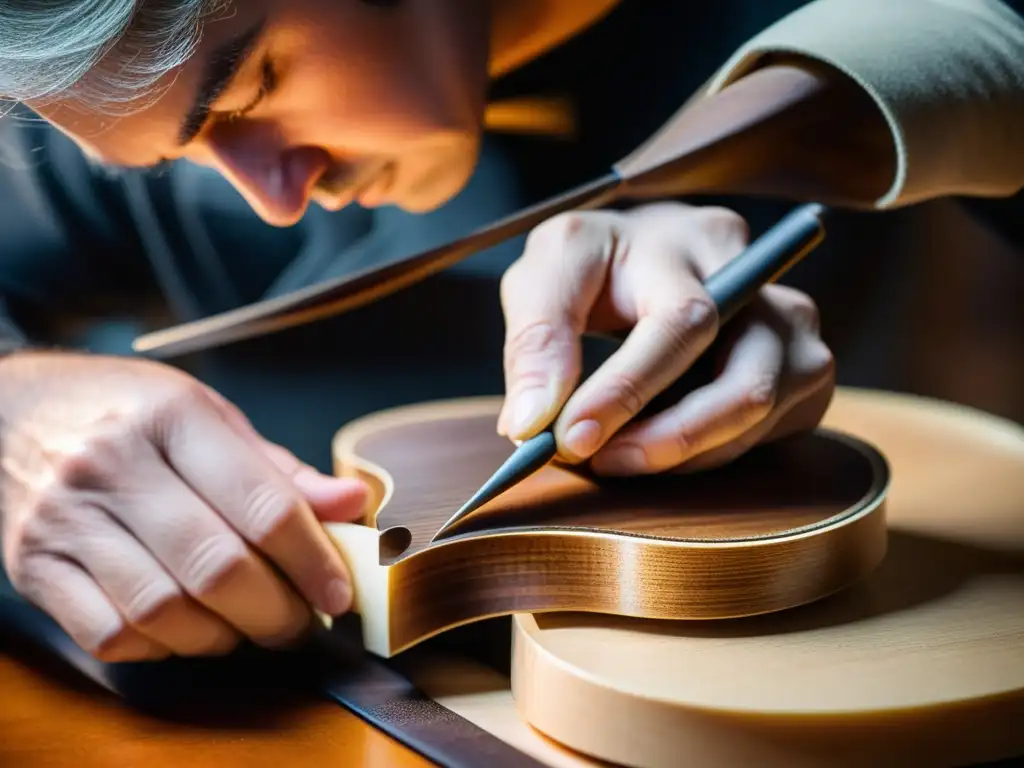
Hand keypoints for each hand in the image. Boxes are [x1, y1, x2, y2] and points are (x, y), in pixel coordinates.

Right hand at [0, 351, 367, 661]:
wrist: (17, 409)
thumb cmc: (132, 412)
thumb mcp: (212, 417)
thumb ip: (280, 471)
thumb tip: (354, 504)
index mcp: (175, 418)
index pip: (263, 506)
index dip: (314, 560)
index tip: (339, 593)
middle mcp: (115, 465)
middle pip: (217, 568)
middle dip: (276, 612)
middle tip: (300, 621)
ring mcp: (68, 519)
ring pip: (164, 611)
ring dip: (223, 636)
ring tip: (246, 625)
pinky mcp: (34, 566)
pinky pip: (110, 635)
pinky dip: (161, 647)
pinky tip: (184, 628)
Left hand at [497, 202, 834, 474]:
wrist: (650, 257)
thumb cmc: (599, 266)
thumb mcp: (549, 275)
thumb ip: (537, 339)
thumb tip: (533, 422)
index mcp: (696, 239)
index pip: (682, 323)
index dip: (628, 390)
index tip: (572, 438)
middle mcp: (762, 278)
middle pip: (746, 384)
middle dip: (668, 440)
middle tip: (598, 461)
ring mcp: (793, 324)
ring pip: (760, 417)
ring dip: (683, 455)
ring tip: (615, 454)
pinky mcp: (804, 369)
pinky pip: (769, 433)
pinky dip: (708, 453)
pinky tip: (661, 442)